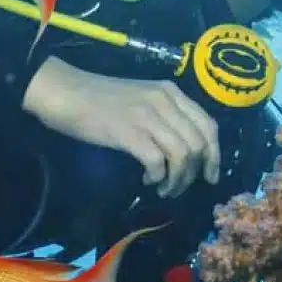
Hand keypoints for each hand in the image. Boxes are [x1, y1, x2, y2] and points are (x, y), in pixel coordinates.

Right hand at [22, 57, 220, 197]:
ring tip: (164, 188)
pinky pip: (158, 161)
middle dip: (195, 173)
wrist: (67, 93)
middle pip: (198, 144)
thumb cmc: (101, 99)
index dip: (214, 155)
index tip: (209, 176)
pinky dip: (158, 176)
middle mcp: (164, 101)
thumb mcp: (142, 99)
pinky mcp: (129, 132)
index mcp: (171, 92)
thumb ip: (166, 115)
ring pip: (182, 155)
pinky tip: (148, 179)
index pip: (208, 125)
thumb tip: (186, 151)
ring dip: (177, 180)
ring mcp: (147, 116)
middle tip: (180, 188)